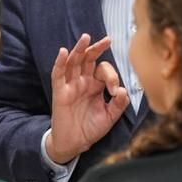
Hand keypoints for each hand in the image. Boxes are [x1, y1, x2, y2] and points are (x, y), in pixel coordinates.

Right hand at [47, 34, 129, 164]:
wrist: (75, 143)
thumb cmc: (91, 128)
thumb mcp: (110, 117)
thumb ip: (119, 104)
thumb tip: (123, 90)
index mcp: (96, 86)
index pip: (103, 71)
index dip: (112, 76)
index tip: (115, 90)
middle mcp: (83, 82)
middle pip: (88, 59)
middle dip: (96, 49)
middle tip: (106, 40)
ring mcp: (70, 86)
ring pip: (73, 63)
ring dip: (79, 50)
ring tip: (85, 38)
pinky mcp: (60, 92)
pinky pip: (58, 75)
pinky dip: (60, 63)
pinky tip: (64, 52)